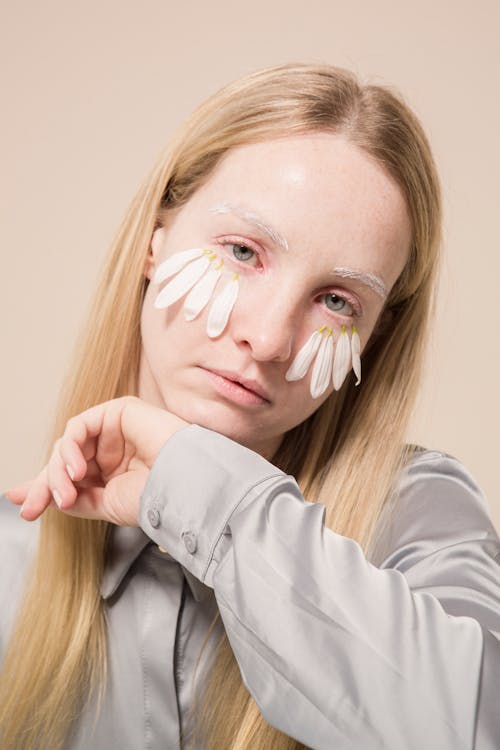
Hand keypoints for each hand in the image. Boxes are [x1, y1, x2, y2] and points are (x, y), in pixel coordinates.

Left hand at [5, 396, 188, 525]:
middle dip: (47, 483)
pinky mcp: (119, 411)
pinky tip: (78, 470)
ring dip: (59, 471)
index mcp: (112, 471)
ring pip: (68, 444)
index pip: (70, 475)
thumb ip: (73, 498)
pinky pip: (79, 427)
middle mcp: (112, 449)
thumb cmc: (155, 496)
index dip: (45, 488)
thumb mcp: (105, 505)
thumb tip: (35, 497)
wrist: (183, 484)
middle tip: (37, 506)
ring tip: (67, 495)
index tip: (25, 507)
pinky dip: (71, 449)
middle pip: (64, 458)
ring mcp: (115, 430)